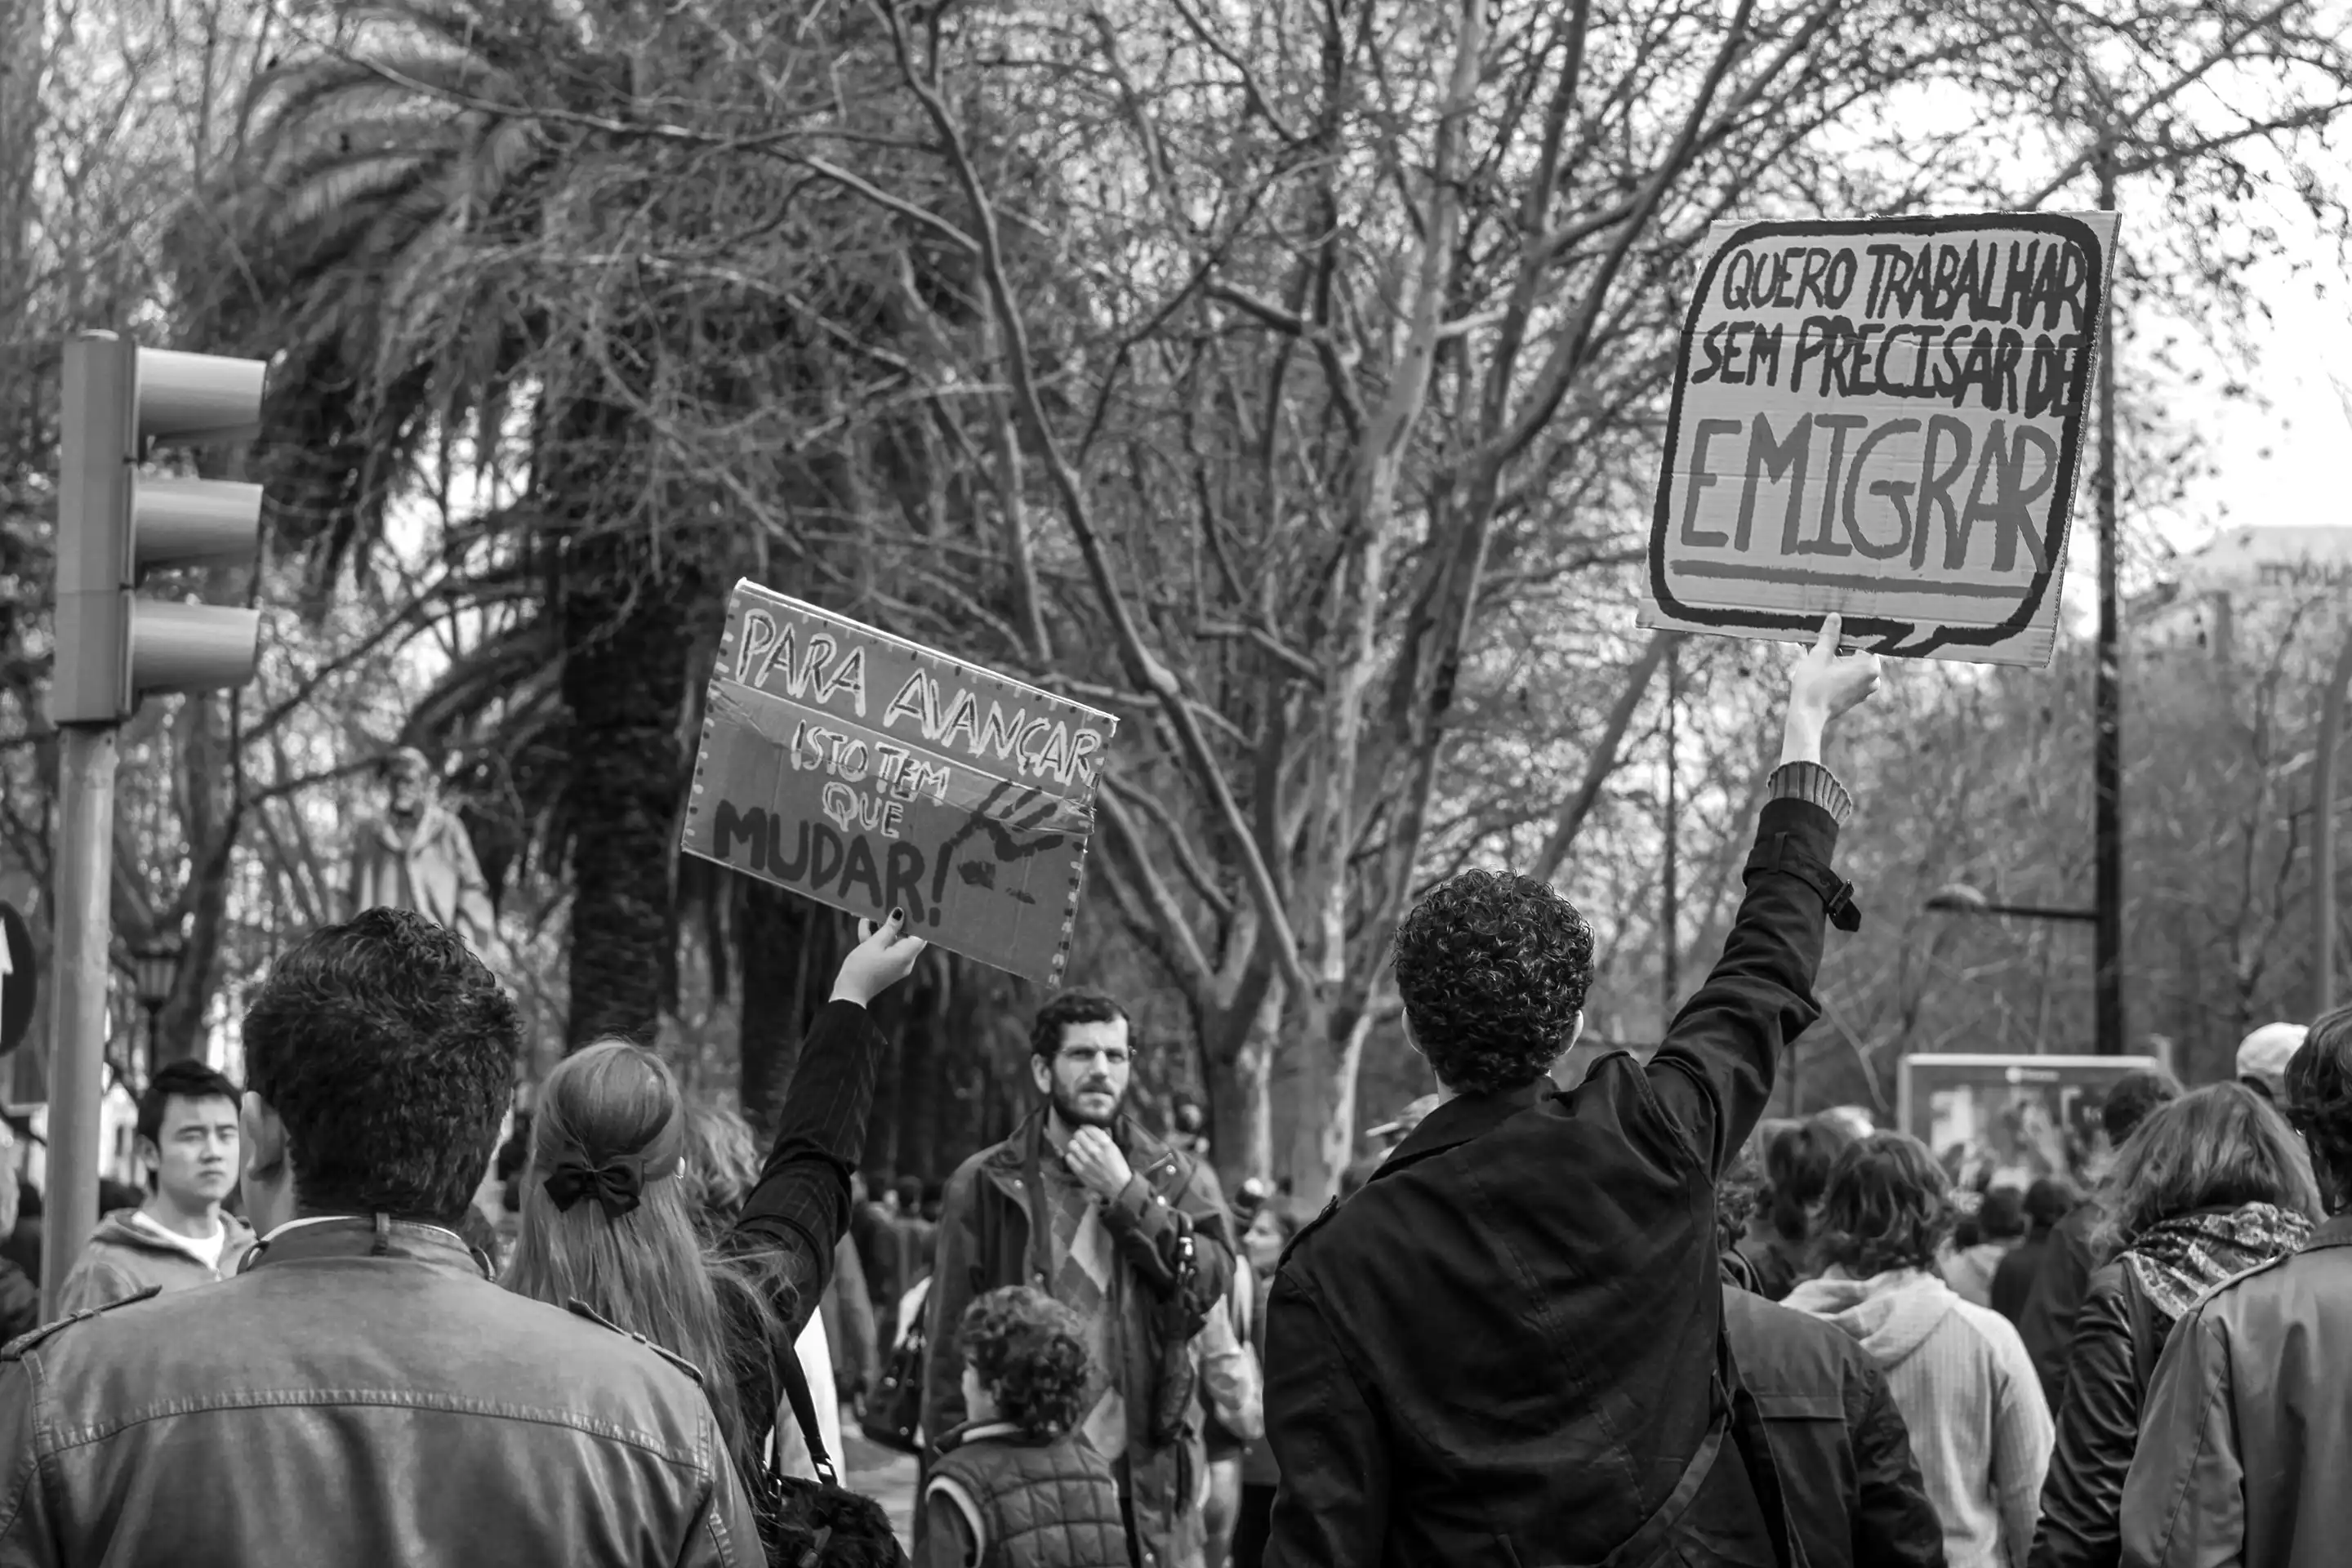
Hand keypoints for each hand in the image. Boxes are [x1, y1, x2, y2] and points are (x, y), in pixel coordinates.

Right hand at [830, 909, 927, 1006]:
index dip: (918, 921)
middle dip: (896, 921)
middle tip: (890, 905)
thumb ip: (889, 928)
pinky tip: (865, 925)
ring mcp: (896, 964)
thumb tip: (900, 914)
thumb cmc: (861, 968)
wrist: (848, 994)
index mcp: (906, 955)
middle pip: (906, 936)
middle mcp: (905, 961)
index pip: (921, 935)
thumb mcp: (874, 944)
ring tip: (871, 913)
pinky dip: (876, 939)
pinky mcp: (886, 966)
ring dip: (882, 928)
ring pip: (893, 941)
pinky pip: (885, 949)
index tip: (912, 908)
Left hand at [1064, 1126, 1134, 1200]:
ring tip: (1078, 1149)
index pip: (1089, 1128)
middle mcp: (1095, 1151)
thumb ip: (1103, 1138)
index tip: (1085, 1130)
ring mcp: (1086, 1162)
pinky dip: (1072, 1156)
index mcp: (1105, 1144)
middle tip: (1082, 1140)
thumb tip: (1092, 1130)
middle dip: (1080, 1136)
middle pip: (1078, 1135)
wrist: (1119, 1185)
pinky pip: (1069, 1158)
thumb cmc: (1117, 1165)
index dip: (1086, 1128)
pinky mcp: (1080, 1171)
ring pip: (1072, 1145)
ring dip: (1075, 1145)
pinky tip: (1077, 1158)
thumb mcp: (1114, 1148)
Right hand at [1781, 613, 1879, 764]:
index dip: (1849, 633)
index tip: (1837, 628)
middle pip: (1859, 653)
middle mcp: (1874, 679)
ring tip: (1819, 654)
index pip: (1865, 641)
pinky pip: (1849, 678)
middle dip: (1842, 646)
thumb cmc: (1813, 686)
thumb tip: (1835, 617)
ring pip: (1853, 666)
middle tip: (1824, 641)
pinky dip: (1838, 671)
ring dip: (1838, 659)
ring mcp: (1865, 690)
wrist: (1806, 717)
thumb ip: (1830, 636)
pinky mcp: (1855, 697)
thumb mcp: (1819, 655)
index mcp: (1870, 666)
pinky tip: (1821, 668)